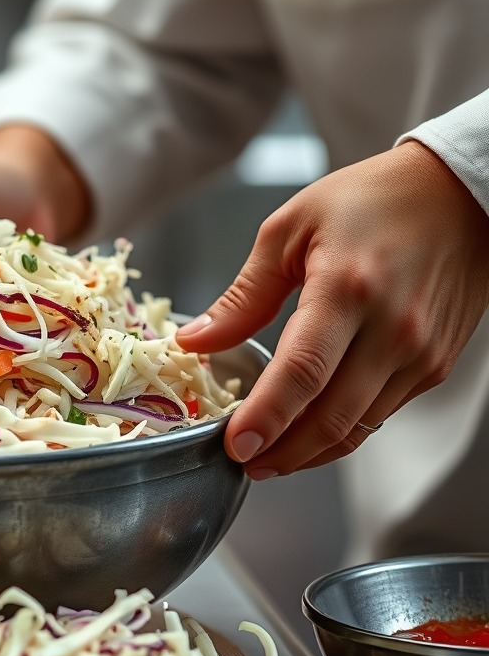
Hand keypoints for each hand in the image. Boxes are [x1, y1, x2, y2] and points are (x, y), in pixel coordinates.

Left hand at [176, 141, 488, 478]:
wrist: (460, 193)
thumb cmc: (371, 200)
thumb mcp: (290, 230)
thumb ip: (243, 296)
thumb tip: (194, 341)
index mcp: (347, 288)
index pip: (302, 373)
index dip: (265, 418)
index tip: (235, 445)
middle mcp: (392, 329)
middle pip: (331, 416)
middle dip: (282, 453)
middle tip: (244, 462)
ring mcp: (419, 353)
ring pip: (357, 427)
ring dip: (308, 452)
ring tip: (268, 457)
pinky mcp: (433, 366)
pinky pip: (379, 415)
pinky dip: (339, 432)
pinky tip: (307, 431)